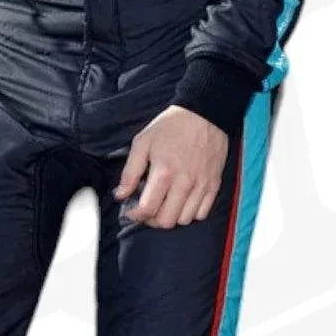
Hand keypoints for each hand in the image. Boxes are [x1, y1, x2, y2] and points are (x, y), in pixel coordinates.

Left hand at [113, 106, 228, 228]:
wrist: (205, 113)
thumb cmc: (171, 126)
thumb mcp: (143, 142)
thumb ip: (130, 172)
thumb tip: (120, 195)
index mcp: (164, 172)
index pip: (148, 209)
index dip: (135, 215)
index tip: (132, 211)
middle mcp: (184, 183)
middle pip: (166, 221)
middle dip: (153, 219)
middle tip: (148, 209)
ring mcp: (201, 185)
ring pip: (185, 220)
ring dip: (172, 217)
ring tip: (165, 204)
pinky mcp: (214, 184)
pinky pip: (202, 213)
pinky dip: (191, 213)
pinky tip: (182, 201)